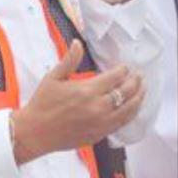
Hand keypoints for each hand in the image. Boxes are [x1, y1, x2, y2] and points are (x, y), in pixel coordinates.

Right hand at [11, 39, 144, 163]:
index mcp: (86, 90)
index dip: (123, 71)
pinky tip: (133, 109)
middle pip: (126, 92)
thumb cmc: (42, 104)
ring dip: (138, 98)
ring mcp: (100, 123)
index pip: (114, 77)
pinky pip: (121, 124)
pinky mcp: (99, 134)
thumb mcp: (53, 78)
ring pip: (128, 109)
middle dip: (135, 82)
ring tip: (143, 90)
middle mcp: (97, 107)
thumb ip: (69, 60)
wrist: (35, 133)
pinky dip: (131, 114)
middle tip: (139, 76)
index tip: (126, 67)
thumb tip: (77, 43)